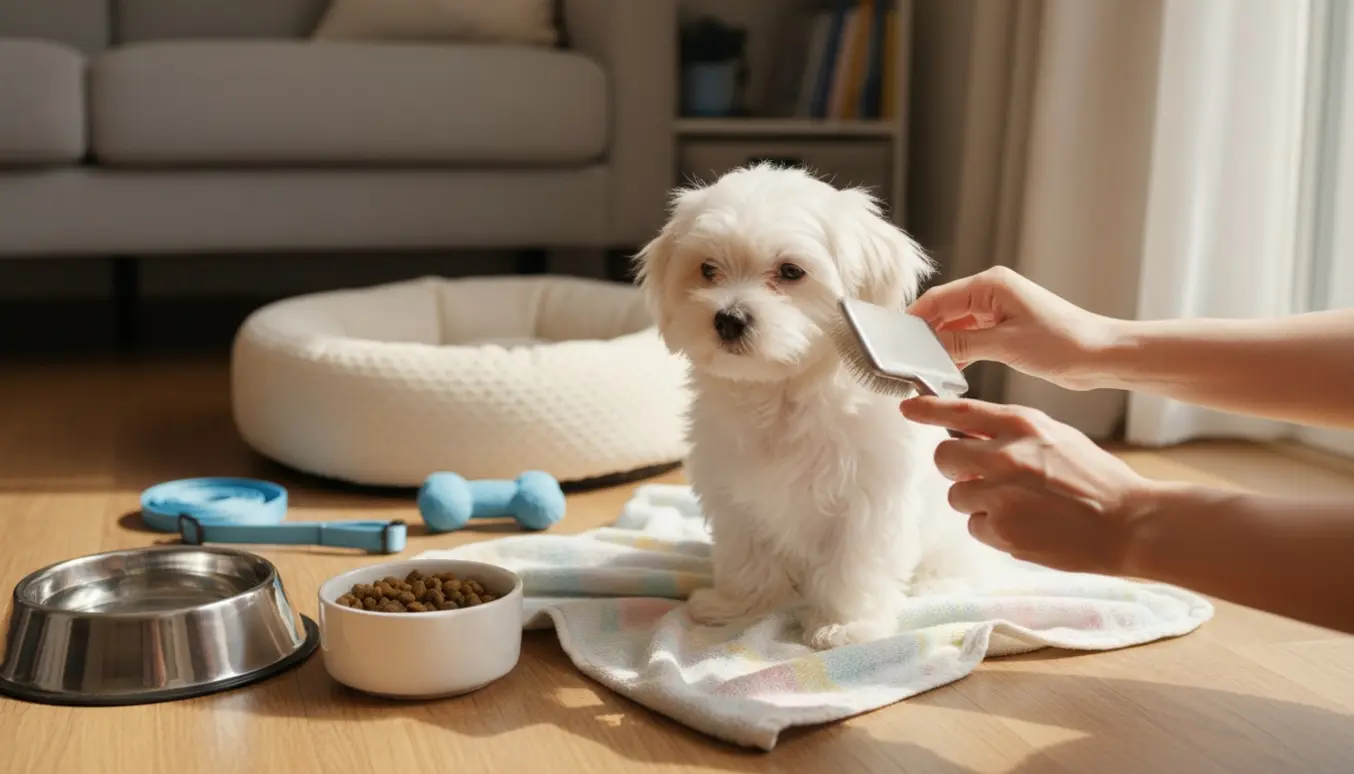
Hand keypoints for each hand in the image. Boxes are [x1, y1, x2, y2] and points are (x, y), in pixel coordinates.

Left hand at [901, 395, 1157, 575]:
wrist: (1128, 523)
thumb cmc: (1095, 479)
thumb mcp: (1056, 436)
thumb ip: (1013, 432)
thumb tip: (969, 434)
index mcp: (1023, 425)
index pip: (960, 412)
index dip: (928, 410)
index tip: (909, 409)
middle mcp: (1006, 456)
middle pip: (944, 458)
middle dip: (955, 469)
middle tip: (980, 477)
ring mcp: (1001, 495)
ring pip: (957, 497)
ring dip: (979, 503)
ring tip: (1019, 506)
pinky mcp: (1002, 531)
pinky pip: (975, 527)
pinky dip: (994, 529)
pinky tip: (1026, 526)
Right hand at [907, 266, 1118, 390]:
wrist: (1100, 356)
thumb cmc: (1062, 343)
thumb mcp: (1004, 345)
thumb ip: (961, 343)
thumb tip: (927, 346)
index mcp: (990, 285)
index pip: (937, 299)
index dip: (913, 320)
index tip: (894, 342)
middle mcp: (991, 292)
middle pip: (943, 311)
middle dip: (925, 335)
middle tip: (907, 362)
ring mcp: (998, 310)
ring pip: (955, 326)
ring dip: (941, 346)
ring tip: (924, 369)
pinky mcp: (1005, 328)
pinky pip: (970, 337)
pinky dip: (958, 352)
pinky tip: (949, 371)